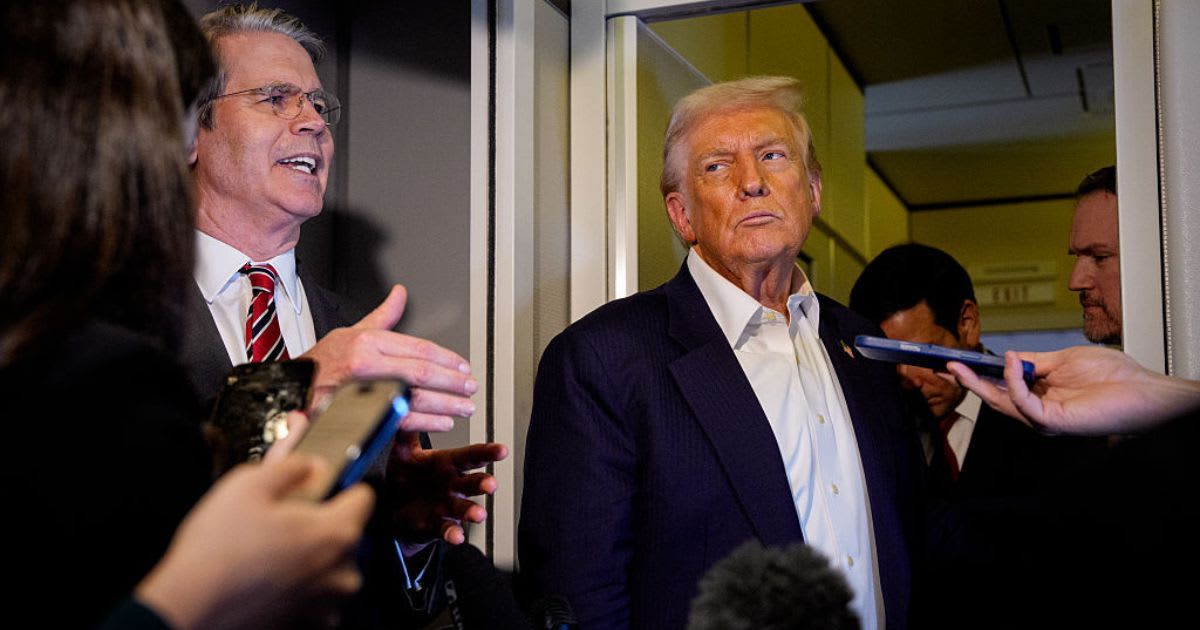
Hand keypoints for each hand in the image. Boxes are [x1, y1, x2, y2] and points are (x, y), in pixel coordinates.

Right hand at [135, 456, 374, 629]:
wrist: (187, 612)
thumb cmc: (216, 552)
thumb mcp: (247, 485)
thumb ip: (292, 467)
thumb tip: (312, 464)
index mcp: (337, 534)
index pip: (364, 496)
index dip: (340, 486)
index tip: (319, 488)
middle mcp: (343, 573)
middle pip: (347, 534)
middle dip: (320, 524)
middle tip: (280, 522)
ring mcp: (328, 605)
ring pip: (331, 566)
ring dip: (310, 558)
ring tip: (268, 553)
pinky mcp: (310, 626)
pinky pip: (315, 595)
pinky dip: (298, 586)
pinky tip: (266, 579)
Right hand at [302, 285, 476, 432]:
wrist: (289, 388)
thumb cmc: (321, 362)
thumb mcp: (351, 331)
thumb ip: (382, 316)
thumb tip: (400, 293)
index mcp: (368, 340)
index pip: (419, 348)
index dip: (447, 358)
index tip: (464, 367)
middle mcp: (366, 363)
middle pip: (421, 371)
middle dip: (452, 381)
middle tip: (471, 387)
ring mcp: (361, 390)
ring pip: (414, 396)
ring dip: (446, 404)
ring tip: (464, 407)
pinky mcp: (358, 413)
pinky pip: (398, 419)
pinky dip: (425, 423)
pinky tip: (442, 423)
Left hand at [385, 433, 507, 544]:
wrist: (393, 504)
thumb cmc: (405, 473)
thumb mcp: (403, 449)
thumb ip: (407, 430)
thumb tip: (404, 402)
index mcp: (448, 462)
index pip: (471, 455)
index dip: (487, 452)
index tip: (502, 450)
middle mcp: (453, 483)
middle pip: (473, 481)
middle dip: (483, 483)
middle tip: (491, 484)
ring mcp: (447, 504)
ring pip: (465, 507)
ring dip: (473, 511)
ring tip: (478, 515)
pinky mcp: (437, 523)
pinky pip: (447, 528)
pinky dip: (453, 533)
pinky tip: (457, 536)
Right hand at [946, 345, 1199, 435]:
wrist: (1143, 391)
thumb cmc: (1113, 376)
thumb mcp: (1063, 359)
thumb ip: (1035, 359)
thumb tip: (1008, 356)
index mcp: (1041, 394)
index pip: (1002, 386)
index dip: (979, 375)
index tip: (958, 361)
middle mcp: (1040, 410)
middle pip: (995, 398)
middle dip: (969, 382)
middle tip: (948, 366)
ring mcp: (1045, 418)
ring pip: (1003, 402)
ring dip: (983, 382)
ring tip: (965, 365)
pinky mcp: (1053, 422)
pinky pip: (1023, 403)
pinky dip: (1014, 383)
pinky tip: (1011, 363)